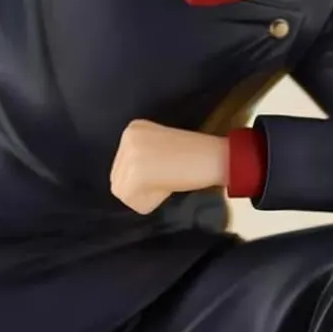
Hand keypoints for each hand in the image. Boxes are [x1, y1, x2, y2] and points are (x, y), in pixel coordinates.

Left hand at [110, 119, 227, 213]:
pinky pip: (134, 201)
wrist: (215, 156)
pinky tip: (167, 188)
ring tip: (167, 184)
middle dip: (139, 188)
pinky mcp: (137, 173)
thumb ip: (139, 159)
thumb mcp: (158, 147)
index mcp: (131, 130)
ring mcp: (130, 156)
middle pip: (118, 179)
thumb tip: (125, 181)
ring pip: (123, 191)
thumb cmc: (194, 155)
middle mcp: (127, 139)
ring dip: (145, 196)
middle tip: (166, 180)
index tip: (163, 172)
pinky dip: (150, 202)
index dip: (140, 178)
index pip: (119, 166)